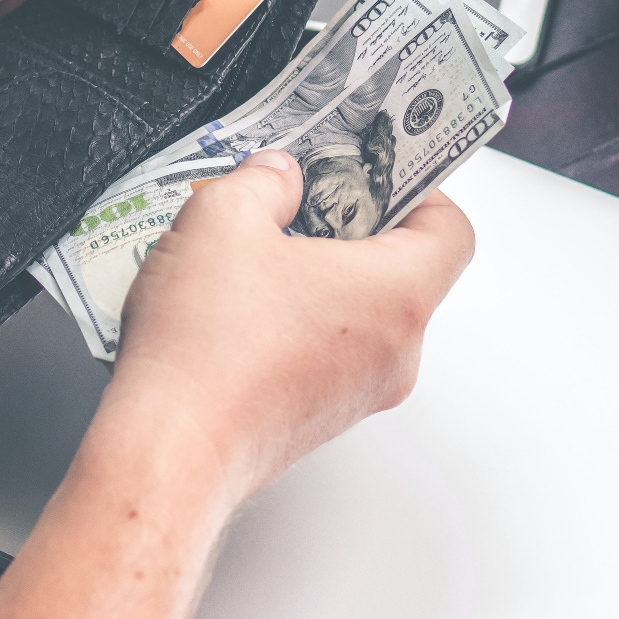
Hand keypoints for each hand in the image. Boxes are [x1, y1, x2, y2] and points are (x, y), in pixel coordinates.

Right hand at [109, 150, 474, 500]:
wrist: (167, 449)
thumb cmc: (206, 351)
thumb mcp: (223, 217)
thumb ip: (263, 180)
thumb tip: (277, 176)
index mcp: (395, 295)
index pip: (450, 230)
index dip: (420, 188)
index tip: (379, 168)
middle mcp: (392, 352)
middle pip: (403, 270)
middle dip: (352, 226)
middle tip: (305, 197)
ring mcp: (357, 392)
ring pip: (361, 313)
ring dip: (318, 275)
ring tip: (255, 250)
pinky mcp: (317, 416)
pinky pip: (328, 350)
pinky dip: (296, 319)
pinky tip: (236, 304)